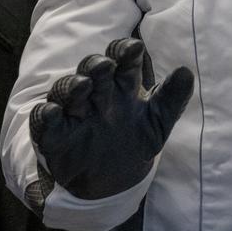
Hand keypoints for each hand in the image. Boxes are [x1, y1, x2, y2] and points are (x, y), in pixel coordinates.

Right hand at [29, 38, 194, 200]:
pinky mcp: (54, 136)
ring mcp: (74, 114)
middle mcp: (96, 95)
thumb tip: (186, 71)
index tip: (134, 48)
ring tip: (83, 84)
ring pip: (67, 91)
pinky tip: (54, 111)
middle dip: (96, 65)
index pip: (122, 61)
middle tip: (105, 65)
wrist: (115, 182)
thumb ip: (172, 98)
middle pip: (92, 71)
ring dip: (72, 85)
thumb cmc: (135, 142)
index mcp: (122, 87)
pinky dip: (47, 115)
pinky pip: (45, 122)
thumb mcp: (159, 122)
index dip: (125, 52)